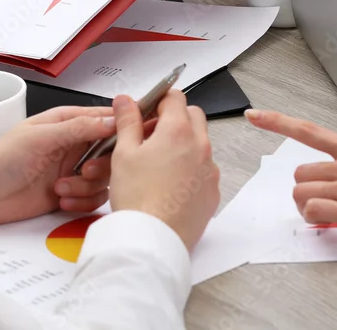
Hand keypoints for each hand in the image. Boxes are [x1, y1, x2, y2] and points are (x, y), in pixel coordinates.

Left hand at [0, 106, 117, 225]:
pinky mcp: (68, 193)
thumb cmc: (0, 159)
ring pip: (104, 179)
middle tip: (85, 170)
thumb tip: (112, 120)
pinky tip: (60, 200)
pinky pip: (92, 199)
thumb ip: (79, 128)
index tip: (135, 137)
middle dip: (103, 166)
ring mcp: (72, 170)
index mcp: (68, 123)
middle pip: (112, 153)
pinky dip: (80, 202)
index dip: (124, 127)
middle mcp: (73, 145)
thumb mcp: (41, 137)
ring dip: (86, 187)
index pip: (107, 119)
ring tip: (61, 187)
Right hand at [109, 91, 219, 249]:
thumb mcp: (124, 153)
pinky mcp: (212, 192)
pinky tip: (169, 184)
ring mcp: (209, 170)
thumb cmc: (137, 198)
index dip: (158, 101)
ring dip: (183, 144)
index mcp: (178, 131)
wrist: (152, 240)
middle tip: (150, 135)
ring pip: (200, 144)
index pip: (174, 97)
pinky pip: (204, 170)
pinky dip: (190, 169)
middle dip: (174, 119)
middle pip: (193, 116)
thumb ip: (127, 121)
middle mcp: (200, 147)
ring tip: (157, 164)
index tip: (146, 111)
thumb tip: (126, 101)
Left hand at [245, 110, 336, 249]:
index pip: (308, 130)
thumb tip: (334, 177)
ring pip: (302, 192)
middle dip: (306, 189)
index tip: (254, 115)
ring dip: (308, 206)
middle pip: (300, 173)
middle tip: (322, 201)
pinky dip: (315, 219)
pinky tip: (329, 222)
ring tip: (326, 214)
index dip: (276, 122)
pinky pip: (314, 211)